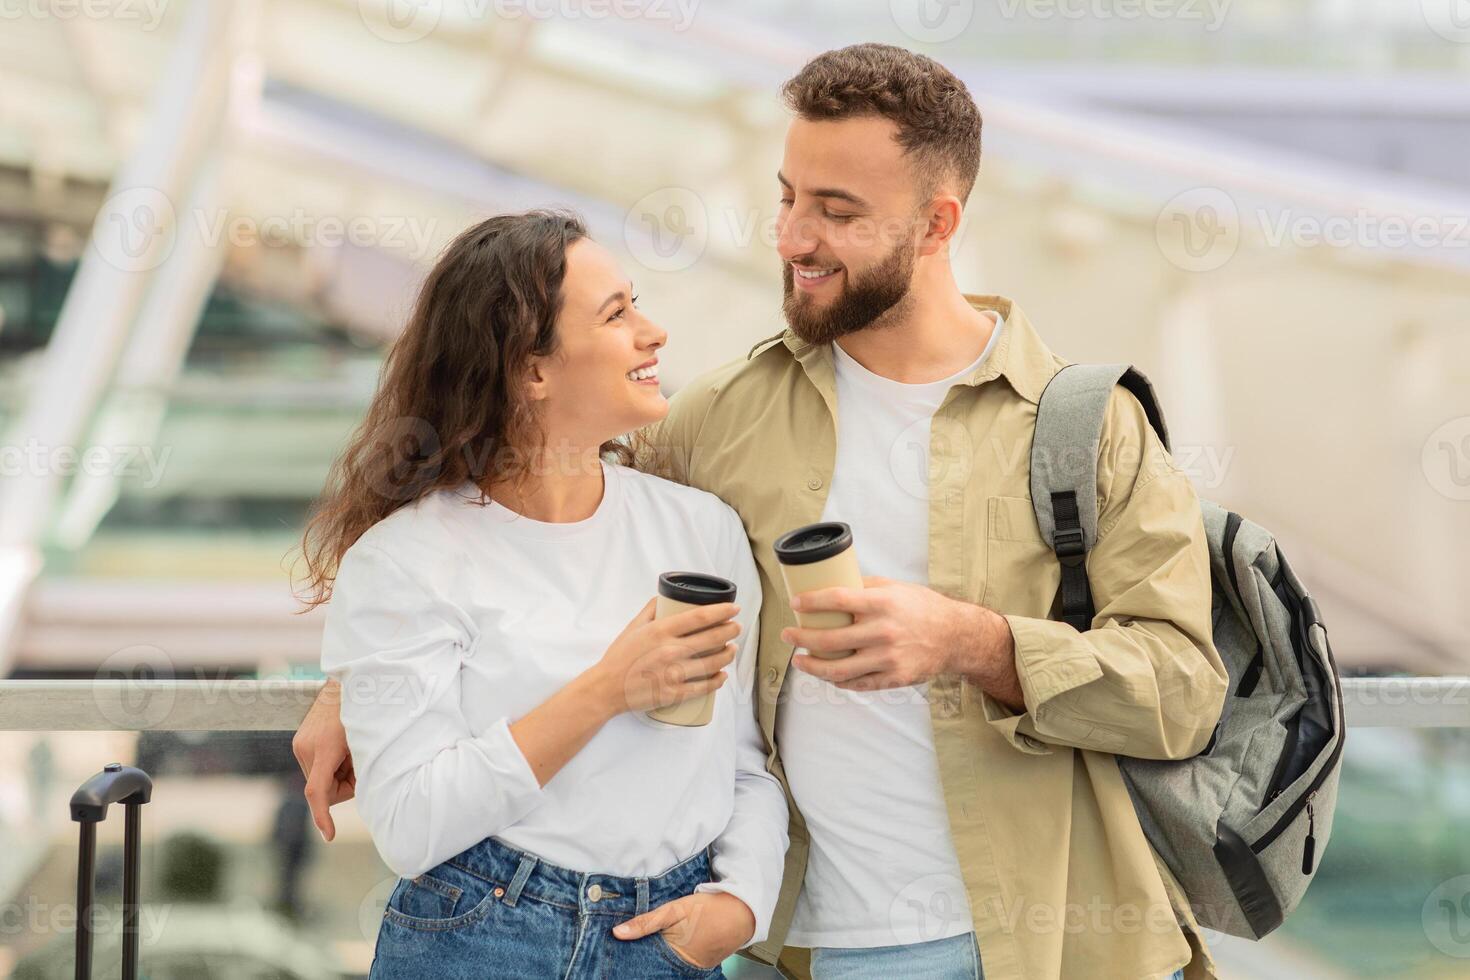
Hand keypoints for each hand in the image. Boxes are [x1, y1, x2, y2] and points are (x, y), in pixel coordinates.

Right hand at [292, 679, 355, 841]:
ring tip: (352, 748)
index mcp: (323, 749)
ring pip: (321, 779)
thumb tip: (364, 792)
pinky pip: (317, 767)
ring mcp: (299, 744)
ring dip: (338, 773)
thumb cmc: (366, 710)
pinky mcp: (299, 742)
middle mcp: (305, 748)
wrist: (348, 681)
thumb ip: (363, 768)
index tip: (330, 835)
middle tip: (361, 761)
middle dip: (344, 784)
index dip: (323, 816)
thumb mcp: (369, 740)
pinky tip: (342, 747)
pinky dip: (332, 765)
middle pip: (325, 789)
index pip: (317, 792)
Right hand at [588, 597, 741, 715]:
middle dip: (730, 631)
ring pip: (713, 662)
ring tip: (733, 649)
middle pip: (712, 638)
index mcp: (661, 631)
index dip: (722, 611)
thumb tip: (666, 597)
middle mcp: (670, 651)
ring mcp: (674, 674)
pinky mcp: (674, 693)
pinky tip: (722, 675)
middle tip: (737, 628)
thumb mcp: (633, 627)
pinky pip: (704, 687)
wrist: (606, 688)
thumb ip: (651, 610)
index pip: (700, 617)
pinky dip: (717, 681)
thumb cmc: (619, 656)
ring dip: (728, 655)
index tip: (734, 609)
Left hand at [612, 891, 754, 968]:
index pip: (642, 961)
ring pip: (666, 964)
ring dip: (657, 955)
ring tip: (652, 942)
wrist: (742, 912)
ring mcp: (693, 968)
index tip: (619, 947)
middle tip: (633, 943)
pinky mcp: (701, 965)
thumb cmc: (709, 909)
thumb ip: (647, 922)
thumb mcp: (675, 909)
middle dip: (643, 954)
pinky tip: (670, 944)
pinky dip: (672, 955)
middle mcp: (683, 967)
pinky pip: (680, 963)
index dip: (630, 953)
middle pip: (654, 965)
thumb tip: (618, 933)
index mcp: (673, 955)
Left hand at [783, 576, 1015, 697]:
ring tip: (799, 660)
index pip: (837, 600)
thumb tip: (829, 584)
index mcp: (883, 603)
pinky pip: (857, 683)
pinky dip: (837, 680)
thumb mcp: (894, 587)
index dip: (811, 602)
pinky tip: (825, 674)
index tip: (795, 603)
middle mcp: (884, 631)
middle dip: (801, 638)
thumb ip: (864, 587)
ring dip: (812, 666)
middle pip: (830, 639)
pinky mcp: (894, 678)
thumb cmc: (921, 607)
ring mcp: (888, 658)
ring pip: (839, 668)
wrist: (954, 636)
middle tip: (787, 634)